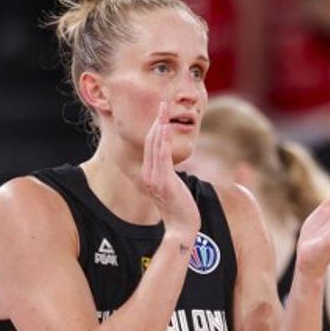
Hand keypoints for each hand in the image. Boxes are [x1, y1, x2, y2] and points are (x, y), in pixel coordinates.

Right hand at [143, 103, 200, 240]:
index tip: (160, 113)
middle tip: (162, 103)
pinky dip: (163, 140)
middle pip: (149, 141)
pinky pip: (161, 156)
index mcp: (147, 175)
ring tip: (164, 109)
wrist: (183, 227)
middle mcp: (146, 175)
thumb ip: (167, 174)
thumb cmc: (180, 207)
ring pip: (154, 145)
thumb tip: (169, 162)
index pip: (149, 146)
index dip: (154, 128)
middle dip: (156, 121)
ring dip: (159, 125)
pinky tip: (165, 127)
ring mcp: (153, 178)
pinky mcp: (163, 180)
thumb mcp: (170, 187)